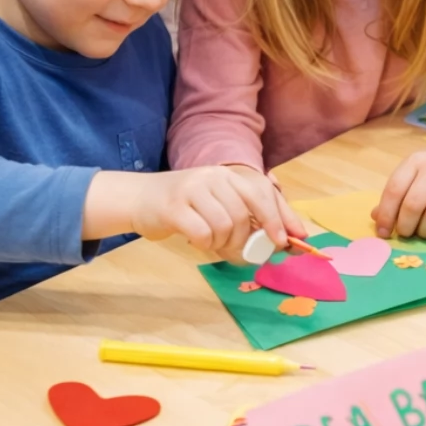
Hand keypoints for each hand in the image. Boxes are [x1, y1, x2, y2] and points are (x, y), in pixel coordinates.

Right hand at [130, 165, 305, 262]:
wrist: (139, 199)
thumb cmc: (185, 206)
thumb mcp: (218, 202)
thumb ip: (248, 215)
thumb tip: (286, 237)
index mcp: (227, 175)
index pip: (260, 192)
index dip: (277, 217)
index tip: (283, 240)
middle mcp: (212, 176)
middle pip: (244, 212)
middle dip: (247, 238)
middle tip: (241, 251)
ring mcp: (192, 189)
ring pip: (224, 225)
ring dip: (222, 242)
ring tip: (211, 242)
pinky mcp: (174, 208)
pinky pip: (203, 233)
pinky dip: (204, 244)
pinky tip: (197, 241)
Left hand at [371, 143, 425, 239]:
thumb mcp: (414, 173)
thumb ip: (396, 194)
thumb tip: (377, 218)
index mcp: (415, 162)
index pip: (394, 190)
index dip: (386, 215)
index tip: (384, 233)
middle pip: (413, 204)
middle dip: (406, 227)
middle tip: (406, 234)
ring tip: (424, 233)